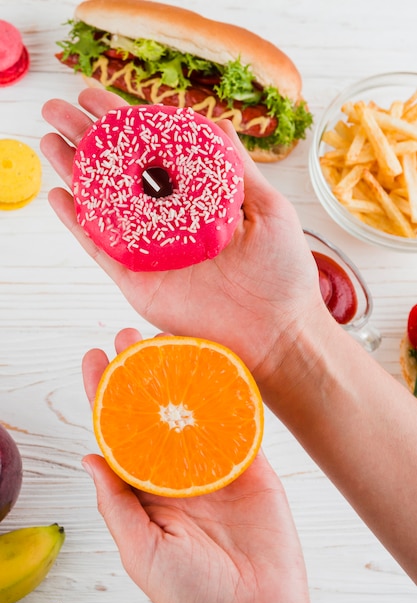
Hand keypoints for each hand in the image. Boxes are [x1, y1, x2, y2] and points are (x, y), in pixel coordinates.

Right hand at [41, 88, 325, 383]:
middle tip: (58, 110)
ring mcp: (151, 252)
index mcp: (198, 201)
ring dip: (74, 173)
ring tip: (50, 140)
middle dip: (88, 141)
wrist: (278, 333)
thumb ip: (238, 168)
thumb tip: (215, 123)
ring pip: (103, 206)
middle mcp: (170, 223)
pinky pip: (100, 249)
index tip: (97, 97)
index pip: (154, 154)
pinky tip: (59, 194)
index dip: (125, 125)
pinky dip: (78, 223)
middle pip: (120, 175)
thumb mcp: (270, 208)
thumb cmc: (283, 273)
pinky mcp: (138, 282)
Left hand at [81, 327, 311, 602]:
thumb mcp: (141, 551)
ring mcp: (213, 462)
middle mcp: (176, 469)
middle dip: (139, 371)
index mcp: (146, 488)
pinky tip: (213, 362)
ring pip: (193, 406)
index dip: (104, 393)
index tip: (93, 358)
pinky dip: (227, 390)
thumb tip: (87, 458)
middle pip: (154, 408)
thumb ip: (116, 504)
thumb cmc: (193, 594)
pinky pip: (236, 419)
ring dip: (179, 371)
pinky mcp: (248, 462)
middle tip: (127, 336)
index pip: (118, 430)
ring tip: (166, 337)